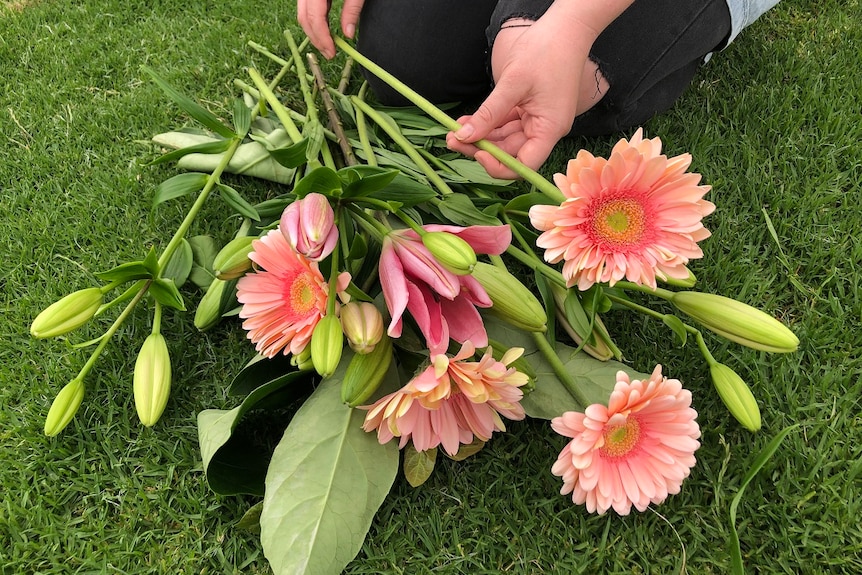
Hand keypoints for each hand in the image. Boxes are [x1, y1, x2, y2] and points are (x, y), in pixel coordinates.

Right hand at [297, 0, 364, 58]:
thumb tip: (349, 35)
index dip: (322, 38)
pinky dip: (315, 23)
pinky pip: (307, 10)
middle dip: (316, 39)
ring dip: (314, 33)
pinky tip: (325, 32)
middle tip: (329, 54)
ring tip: (327, 46)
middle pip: (304, 18)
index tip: (332, 53)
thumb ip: (352, 10)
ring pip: (303, 15)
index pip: (314, 18)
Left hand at [446, 0, 629, 177]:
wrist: (565, 29)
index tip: (477, 151)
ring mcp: (538, 121)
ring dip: (481, 137)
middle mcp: (545, 130)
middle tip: (452, 139)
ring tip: (455, 129)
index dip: (499, 165)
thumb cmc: (546, 51)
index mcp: (550, 129)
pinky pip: (506, 125)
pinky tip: (468, 121)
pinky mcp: (530, 111)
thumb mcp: (513, 83)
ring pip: (505, 140)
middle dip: (482, 148)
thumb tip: (464, 137)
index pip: (524, 165)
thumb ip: (489, 113)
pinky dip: (488, 124)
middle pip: (511, 153)